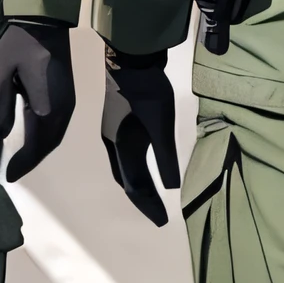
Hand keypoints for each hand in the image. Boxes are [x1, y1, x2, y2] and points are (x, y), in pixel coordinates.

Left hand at [0, 18, 75, 180]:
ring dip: (41, 149)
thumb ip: (2, 105)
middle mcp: (62, 108)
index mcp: (46, 105)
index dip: (23, 162)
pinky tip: (35, 136)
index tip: (9, 175)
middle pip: (49, 143)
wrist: (45, 19)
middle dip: (32, 159)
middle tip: (13, 171)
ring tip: (22, 159)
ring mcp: (68, 101)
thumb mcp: (2, 72)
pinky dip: (47, 136)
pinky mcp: (68, 94)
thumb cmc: (19, 43)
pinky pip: (59, 124)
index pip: (36, 144)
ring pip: (56, 135)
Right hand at [101, 47, 181, 226]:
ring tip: (149, 196)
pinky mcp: (116, 123)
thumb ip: (166, 157)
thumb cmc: (147, 92)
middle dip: (141, 199)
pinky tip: (138, 165)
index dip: (149, 205)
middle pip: (125, 181)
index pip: (135, 186)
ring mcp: (112, 134)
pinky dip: (132, 170)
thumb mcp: (161, 125)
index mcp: (122, 148)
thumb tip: (172, 188)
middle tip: (157, 214)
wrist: (129, 60)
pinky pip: (123, 157)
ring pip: (122, 169)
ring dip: (135, 185)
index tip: (163, 222)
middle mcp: (112, 145)